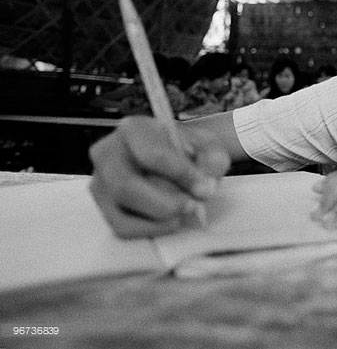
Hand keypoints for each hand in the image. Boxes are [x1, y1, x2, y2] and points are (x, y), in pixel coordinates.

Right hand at [89, 116, 229, 237]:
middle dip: (164, 203)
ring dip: (158, 219)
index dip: (180, 174)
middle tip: (192, 207)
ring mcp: (100, 183)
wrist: (175, 158)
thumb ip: (213, 159)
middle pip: (125, 186)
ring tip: (184, 214)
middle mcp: (107, 153)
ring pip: (121, 212)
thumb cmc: (188, 150)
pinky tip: (170, 220)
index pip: (151, 154)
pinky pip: (122, 228)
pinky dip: (150, 229)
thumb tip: (206, 184)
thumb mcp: (207, 146)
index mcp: (133, 129)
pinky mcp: (103, 208)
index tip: (205, 188)